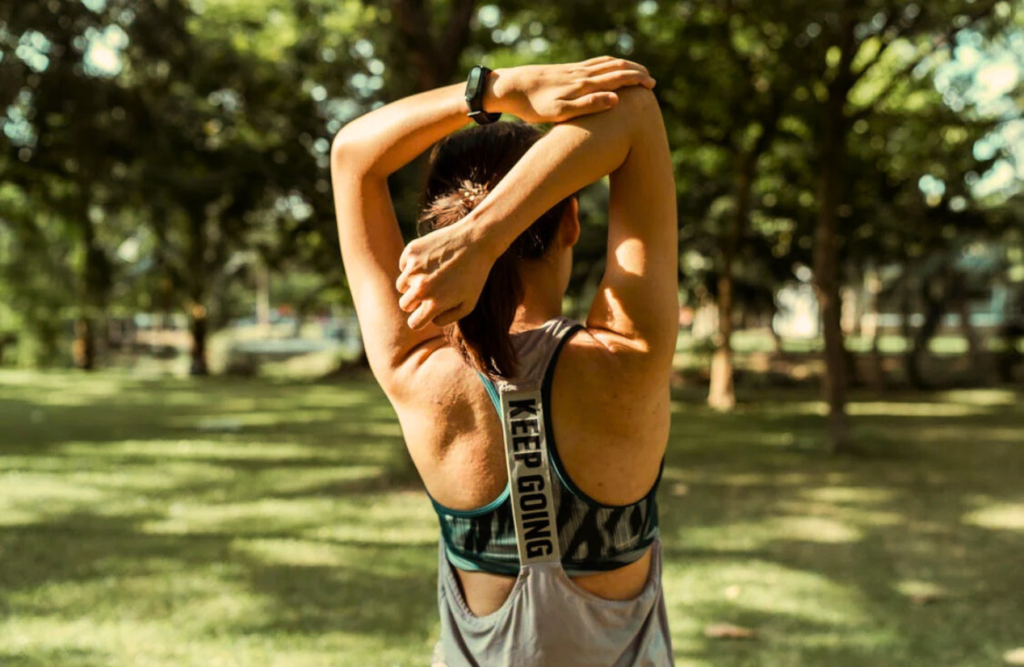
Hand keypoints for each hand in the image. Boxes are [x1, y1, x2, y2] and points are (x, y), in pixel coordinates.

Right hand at [395, 216, 495, 329]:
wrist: (477, 240)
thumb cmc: (475, 274)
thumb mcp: (469, 303)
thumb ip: (448, 318)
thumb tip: (430, 320)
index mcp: (434, 304)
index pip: (414, 323)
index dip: (420, 320)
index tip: (425, 313)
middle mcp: (420, 287)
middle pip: (405, 305)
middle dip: (415, 302)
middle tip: (431, 291)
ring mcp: (414, 268)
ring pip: (401, 285)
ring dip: (412, 284)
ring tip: (431, 274)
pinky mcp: (411, 251)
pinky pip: (404, 265)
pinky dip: (413, 265)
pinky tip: (431, 260)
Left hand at [489, 56, 654, 122]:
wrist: (510, 87)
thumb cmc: (532, 107)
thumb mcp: (559, 113)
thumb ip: (588, 106)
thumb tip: (616, 99)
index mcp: (583, 85)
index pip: (618, 78)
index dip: (637, 80)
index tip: (651, 86)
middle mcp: (581, 74)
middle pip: (615, 67)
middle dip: (636, 72)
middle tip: (651, 81)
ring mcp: (574, 70)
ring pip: (606, 63)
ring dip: (624, 67)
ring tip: (636, 74)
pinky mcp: (566, 70)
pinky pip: (594, 63)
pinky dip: (609, 64)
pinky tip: (609, 69)